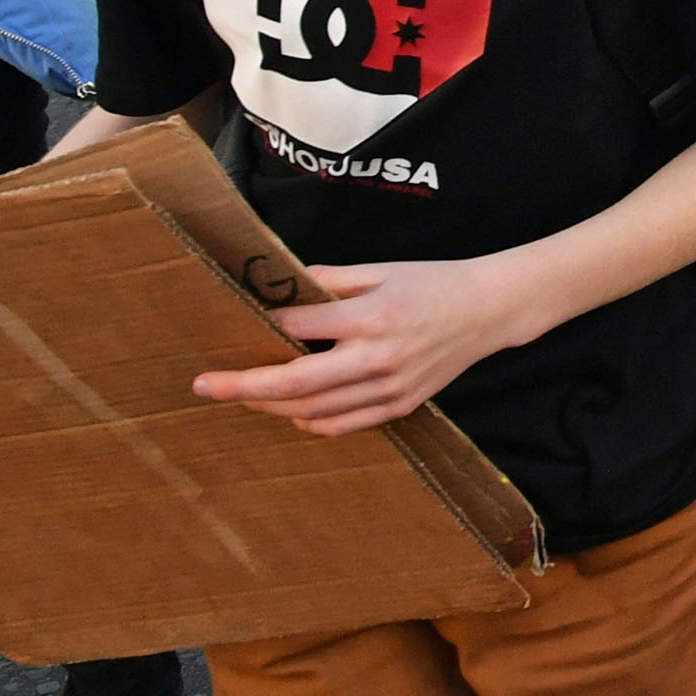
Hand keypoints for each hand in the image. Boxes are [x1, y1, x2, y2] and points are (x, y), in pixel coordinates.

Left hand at [199, 257, 538, 437]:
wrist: (491, 309)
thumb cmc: (435, 282)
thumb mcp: (382, 270)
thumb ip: (330, 280)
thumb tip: (282, 285)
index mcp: (372, 317)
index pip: (299, 326)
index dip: (263, 326)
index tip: (235, 325)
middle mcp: (378, 358)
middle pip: (294, 384)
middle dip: (242, 386)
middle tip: (204, 386)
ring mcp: (390, 388)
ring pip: (312, 412)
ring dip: (270, 407)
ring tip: (243, 396)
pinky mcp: (400, 406)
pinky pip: (342, 425)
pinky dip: (309, 422)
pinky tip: (291, 410)